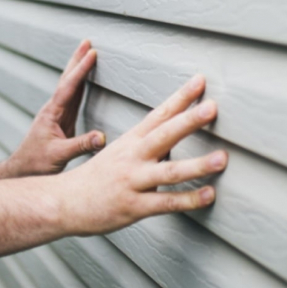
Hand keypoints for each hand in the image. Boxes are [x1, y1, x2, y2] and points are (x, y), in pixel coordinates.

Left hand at [5, 40, 105, 177]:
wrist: (20, 171)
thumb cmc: (35, 164)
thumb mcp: (58, 156)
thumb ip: (80, 146)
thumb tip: (102, 137)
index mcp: (52, 113)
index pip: (69, 87)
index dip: (81, 70)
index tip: (92, 53)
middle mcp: (53, 109)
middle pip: (67, 79)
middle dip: (77, 60)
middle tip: (87, 42)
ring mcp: (57, 114)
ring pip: (70, 86)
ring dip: (78, 69)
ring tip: (87, 53)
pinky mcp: (62, 120)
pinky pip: (74, 96)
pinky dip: (80, 84)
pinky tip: (84, 80)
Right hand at [59, 73, 227, 235]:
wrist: (64, 201)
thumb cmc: (99, 175)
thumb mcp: (122, 150)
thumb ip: (152, 141)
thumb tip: (180, 131)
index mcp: (132, 139)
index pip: (160, 113)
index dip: (181, 97)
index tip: (200, 80)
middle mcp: (134, 156)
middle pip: (165, 134)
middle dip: (190, 120)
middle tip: (213, 107)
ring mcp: (133, 181)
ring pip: (169, 171)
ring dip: (198, 164)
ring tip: (223, 157)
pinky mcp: (134, 207)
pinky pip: (165, 203)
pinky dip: (189, 200)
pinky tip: (209, 194)